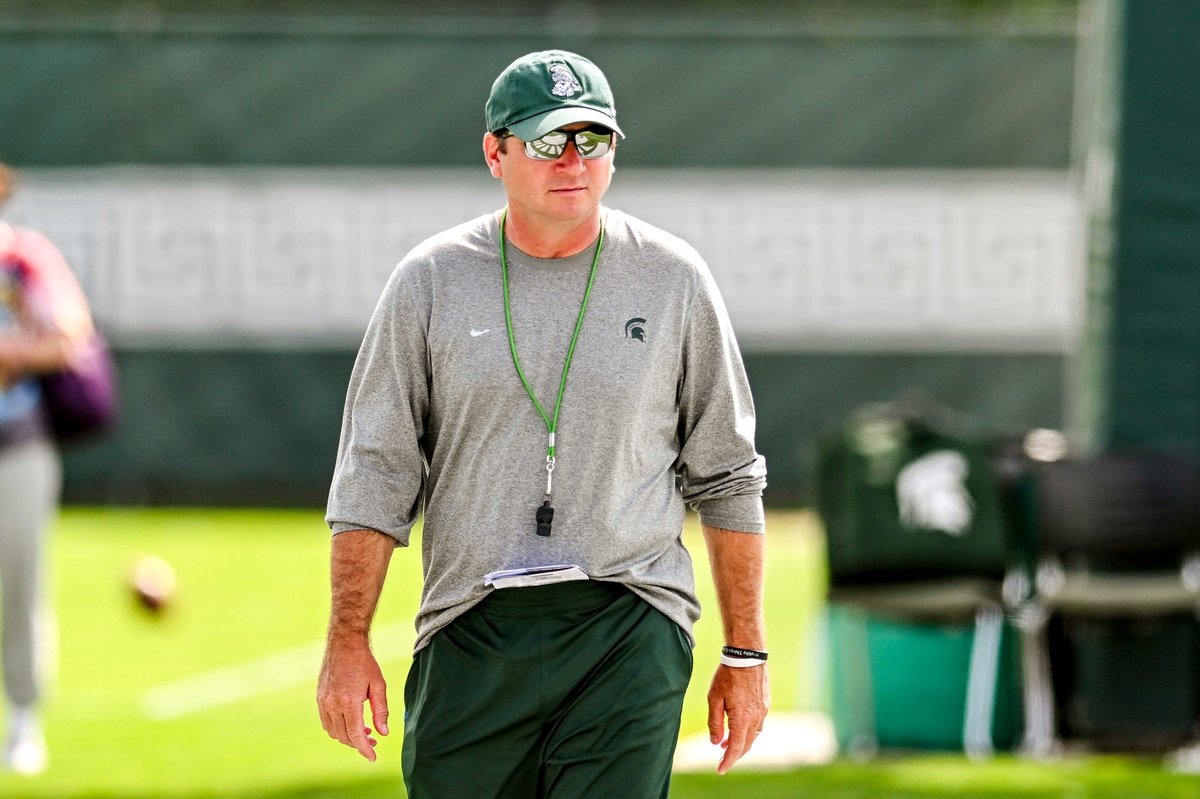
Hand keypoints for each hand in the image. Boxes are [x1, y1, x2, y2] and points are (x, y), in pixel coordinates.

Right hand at [317, 635, 389, 760]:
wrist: (344, 643)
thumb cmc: (364, 662)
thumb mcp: (378, 685)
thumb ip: (381, 711)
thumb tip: (383, 733)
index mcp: (349, 702)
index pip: (355, 735)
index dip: (364, 749)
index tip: (373, 758)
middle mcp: (332, 704)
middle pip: (344, 736)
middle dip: (358, 743)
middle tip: (373, 741)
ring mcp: (323, 701)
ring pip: (334, 731)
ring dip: (348, 736)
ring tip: (365, 732)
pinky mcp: (319, 698)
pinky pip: (326, 722)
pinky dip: (338, 728)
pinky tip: (351, 723)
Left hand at [707, 663, 769, 774]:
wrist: (747, 655)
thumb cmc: (727, 675)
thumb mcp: (714, 698)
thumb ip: (714, 722)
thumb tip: (715, 742)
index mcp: (742, 719)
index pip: (735, 748)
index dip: (728, 761)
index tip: (720, 769)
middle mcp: (756, 718)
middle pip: (746, 745)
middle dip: (734, 754)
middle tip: (722, 758)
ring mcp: (763, 711)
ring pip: (753, 736)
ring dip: (741, 742)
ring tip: (726, 742)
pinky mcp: (766, 704)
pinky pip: (758, 725)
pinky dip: (748, 732)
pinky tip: (738, 726)